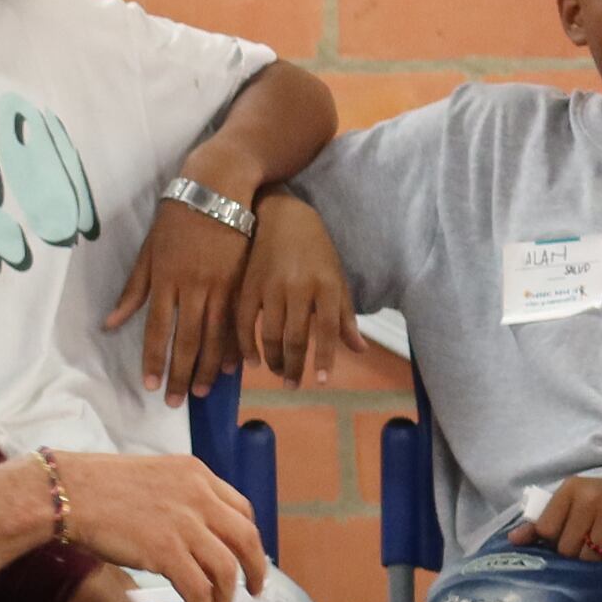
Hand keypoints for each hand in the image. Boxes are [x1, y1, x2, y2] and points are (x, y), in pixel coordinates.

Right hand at [51, 451, 268, 601]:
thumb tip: (190, 527)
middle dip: (255, 570)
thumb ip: (178, 495)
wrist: (65, 493)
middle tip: (252, 591)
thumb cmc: (94, 486)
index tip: (245, 556)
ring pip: (226, 569)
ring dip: (226, 597)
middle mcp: (198, 496)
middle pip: (246, 539)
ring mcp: (184, 524)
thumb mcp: (150, 477)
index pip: (241, 509)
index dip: (247, 538)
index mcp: (195, 474)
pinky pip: (199, 590)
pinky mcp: (166, 552)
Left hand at [101, 189, 251, 401]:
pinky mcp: (242, 281)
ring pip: (214, 336)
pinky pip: (239, 321)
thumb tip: (111, 323)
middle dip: (181, 373)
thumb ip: (133, 290)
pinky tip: (235, 367)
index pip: (156, 330)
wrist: (217, 191)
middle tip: (178, 402)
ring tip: (204, 391)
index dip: (154, 360)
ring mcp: (220, 285)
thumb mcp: (148, 252)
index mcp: (164, 280)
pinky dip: (236, 346)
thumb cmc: (175, 220)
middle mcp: (192, 287)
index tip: (152, 386)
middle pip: (186, 339)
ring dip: (209, 367)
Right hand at [235, 194, 363, 389]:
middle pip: (295, 337)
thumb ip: (344, 316)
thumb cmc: (316, 250)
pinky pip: (244, 322)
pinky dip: (246, 344)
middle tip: (292, 385)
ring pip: (270, 333)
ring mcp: (270, 287)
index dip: (323, 358)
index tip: (320, 382)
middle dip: (294, 366)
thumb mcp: (336, 279)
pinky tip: (251, 360)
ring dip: (272, 359)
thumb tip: (358, 350)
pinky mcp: (247, 285)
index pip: (326, 330)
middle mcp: (298, 287)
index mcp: (325, 285)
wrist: (282, 216)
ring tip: (277, 372)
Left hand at [515, 473, 601, 562]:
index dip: (552, 541)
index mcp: (572, 488)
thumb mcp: (576, 500)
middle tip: (589, 543)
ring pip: (589, 557)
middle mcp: (592, 498)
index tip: (564, 539)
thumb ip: (545, 520)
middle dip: (575, 553)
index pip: (546, 529)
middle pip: (567, 547)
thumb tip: (513, 540)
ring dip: (595, 558)